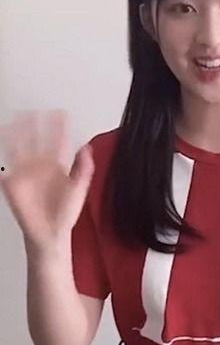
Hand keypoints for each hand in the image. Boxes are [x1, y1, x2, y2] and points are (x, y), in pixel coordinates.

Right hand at [0, 109, 94, 251]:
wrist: (51, 233)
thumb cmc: (65, 213)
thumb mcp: (80, 191)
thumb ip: (84, 170)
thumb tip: (87, 149)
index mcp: (58, 165)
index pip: (58, 142)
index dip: (60, 128)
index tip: (61, 114)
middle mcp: (41, 166)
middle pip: (36, 140)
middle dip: (34, 125)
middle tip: (34, 110)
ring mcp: (26, 173)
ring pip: (19, 149)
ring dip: (16, 135)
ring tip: (14, 121)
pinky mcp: (13, 185)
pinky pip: (5, 169)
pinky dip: (1, 161)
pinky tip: (0, 145)